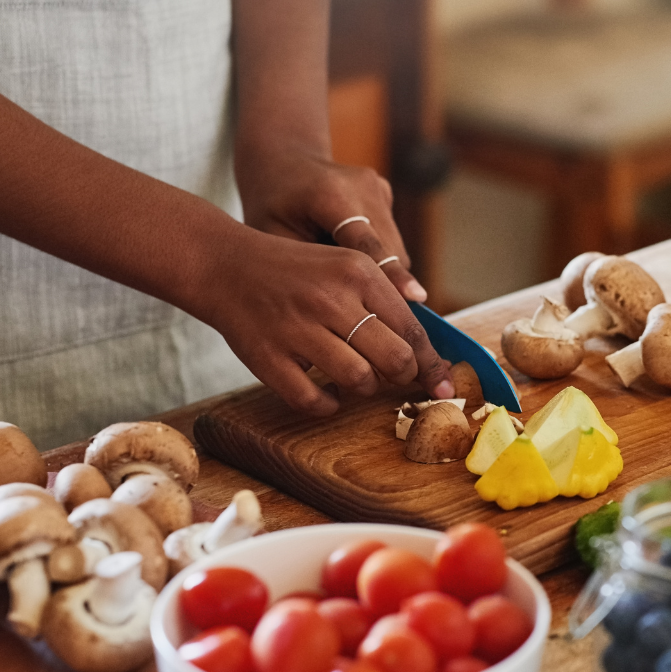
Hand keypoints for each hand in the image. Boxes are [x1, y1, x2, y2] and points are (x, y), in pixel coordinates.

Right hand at [202, 226, 453, 417]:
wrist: (226, 265)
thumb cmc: (296, 273)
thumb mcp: (344, 267)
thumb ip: (384, 300)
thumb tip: (425, 348)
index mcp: (357, 272)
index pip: (413, 329)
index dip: (432, 364)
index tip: (445, 386)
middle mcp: (330, 299)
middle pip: (395, 359)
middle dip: (401, 376)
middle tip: (392, 376)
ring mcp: (298, 329)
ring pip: (359, 380)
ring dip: (363, 388)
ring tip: (352, 375)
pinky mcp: (269, 358)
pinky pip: (314, 401)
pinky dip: (327, 406)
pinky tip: (325, 394)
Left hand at [238, 145, 428, 303]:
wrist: (282, 161)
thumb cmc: (272, 208)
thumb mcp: (276, 241)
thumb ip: (312, 272)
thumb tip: (350, 314)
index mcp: (331, 195)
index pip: (367, 244)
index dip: (391, 275)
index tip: (416, 299)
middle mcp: (363, 186)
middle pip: (391, 251)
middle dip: (389, 288)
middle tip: (380, 328)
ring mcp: (378, 186)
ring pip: (397, 249)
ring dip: (385, 277)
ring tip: (359, 297)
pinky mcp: (386, 192)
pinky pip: (392, 240)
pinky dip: (381, 260)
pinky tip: (356, 269)